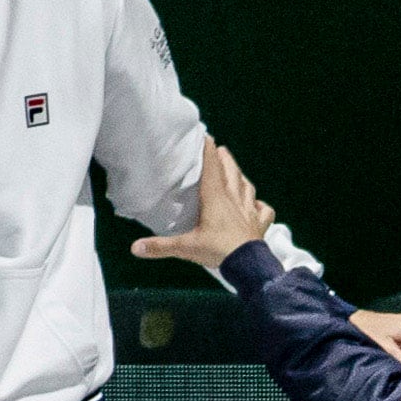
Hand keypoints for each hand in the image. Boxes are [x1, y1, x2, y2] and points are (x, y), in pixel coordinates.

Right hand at [132, 136, 274, 268]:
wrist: (248, 265)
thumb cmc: (218, 250)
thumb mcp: (186, 247)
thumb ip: (160, 246)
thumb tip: (135, 248)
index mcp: (216, 198)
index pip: (212, 167)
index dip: (208, 150)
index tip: (206, 136)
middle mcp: (234, 199)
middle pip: (231, 171)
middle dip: (225, 158)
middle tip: (221, 150)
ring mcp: (249, 210)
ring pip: (247, 186)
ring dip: (241, 177)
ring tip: (236, 172)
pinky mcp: (260, 224)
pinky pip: (264, 210)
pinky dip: (261, 206)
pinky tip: (257, 205)